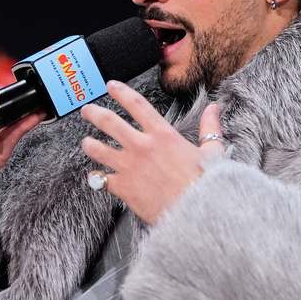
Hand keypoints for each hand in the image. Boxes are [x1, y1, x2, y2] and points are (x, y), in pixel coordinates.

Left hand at [80, 80, 224, 225]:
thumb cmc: (205, 184)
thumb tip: (214, 109)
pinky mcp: (123, 188)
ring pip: (98, 149)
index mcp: (162, 134)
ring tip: (86, 142)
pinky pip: (100, 179)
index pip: (136, 104)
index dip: (121, 92)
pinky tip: (94, 175)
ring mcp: (129, 167)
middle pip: (109, 122)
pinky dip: (95, 177)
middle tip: (87, 110)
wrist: (197, 214)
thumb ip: (209, 127)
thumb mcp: (212, 151)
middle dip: (94, 113)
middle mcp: (142, 147)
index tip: (111, 85)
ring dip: (89, 144)